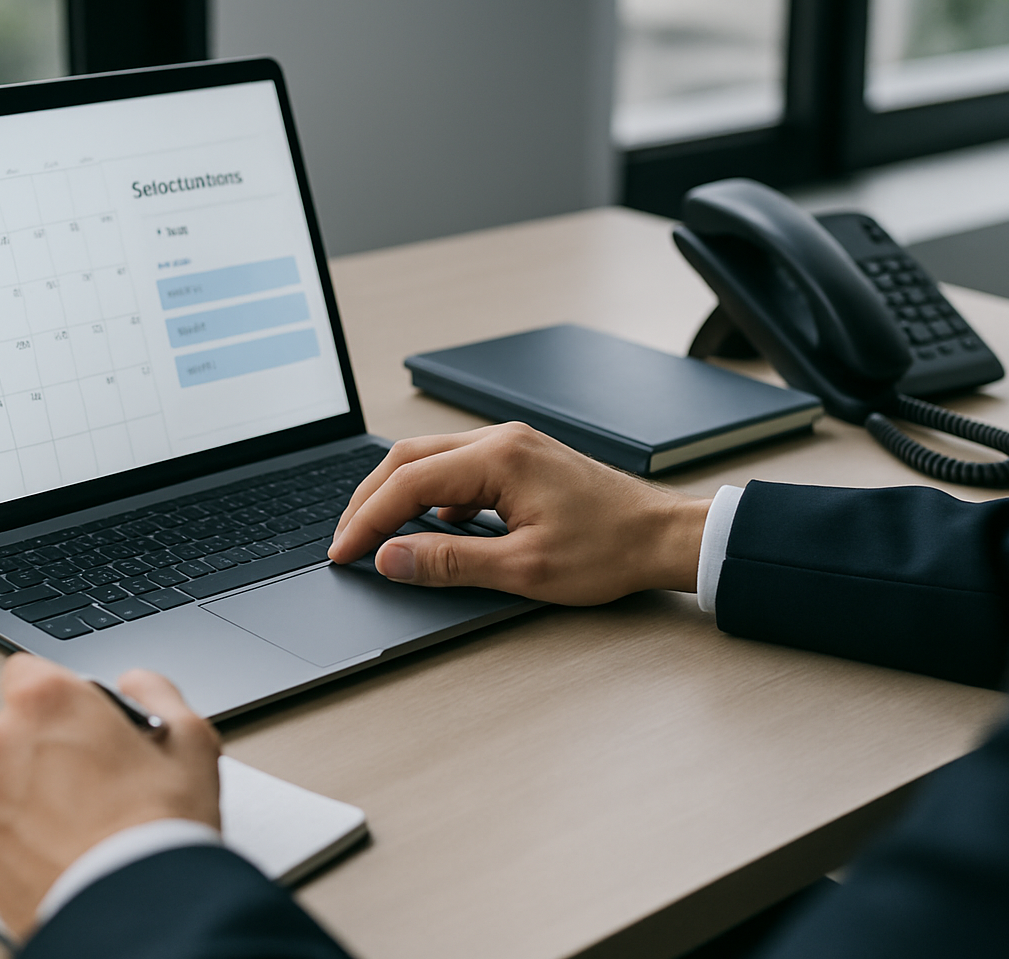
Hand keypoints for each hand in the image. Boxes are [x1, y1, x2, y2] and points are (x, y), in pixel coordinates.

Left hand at [0, 656, 220, 939]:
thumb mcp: (190, 738)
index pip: (30, 671)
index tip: (90, 719)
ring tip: (90, 821)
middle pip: (17, 728)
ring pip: (6, 781)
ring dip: (36, 791)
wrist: (136, 911)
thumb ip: (156, 692)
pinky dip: (27, 836)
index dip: (65, 695)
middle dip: (51, 744)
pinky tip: (72, 850)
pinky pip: (2, 830)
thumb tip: (139, 685)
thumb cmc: (159, 826)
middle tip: (102, 775)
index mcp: (45, 704)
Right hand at [328, 423, 709, 605]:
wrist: (664, 536)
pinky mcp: (519, 461)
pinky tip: (425, 528)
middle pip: (408, 460)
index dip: (366, 520)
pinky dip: (427, 496)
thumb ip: (450, 561)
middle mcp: (500, 440)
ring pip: (429, 461)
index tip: (343, 552)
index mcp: (498, 457)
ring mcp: (510, 447)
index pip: (407, 483)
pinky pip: (456, 470)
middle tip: (345, 541)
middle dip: (368, 501)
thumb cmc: (609, 550)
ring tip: (373, 534)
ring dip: (395, 495)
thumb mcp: (524, 568)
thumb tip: (391, 557)